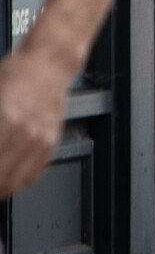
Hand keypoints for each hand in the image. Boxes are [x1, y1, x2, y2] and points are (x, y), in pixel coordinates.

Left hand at [0, 44, 76, 198]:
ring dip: (1, 189)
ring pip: (15, 181)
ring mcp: (41, 138)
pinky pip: (35, 173)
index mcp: (6, 118)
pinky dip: (18, 184)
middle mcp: (25, 132)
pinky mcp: (51, 141)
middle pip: (0, 177)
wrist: (49, 64)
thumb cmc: (16, 73)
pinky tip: (8, 183)